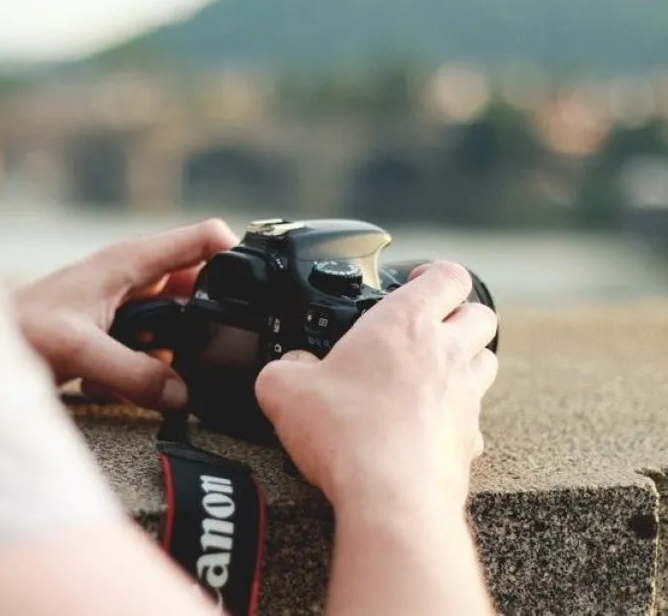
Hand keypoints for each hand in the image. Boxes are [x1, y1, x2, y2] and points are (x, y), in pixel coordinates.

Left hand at [13, 219, 238, 410]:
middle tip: (213, 355)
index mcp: (131, 261)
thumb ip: (135, 373)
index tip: (258, 293)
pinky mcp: (120, 337)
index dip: (237, 258)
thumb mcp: (80, 349)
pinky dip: (149, 373)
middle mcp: (135, 280)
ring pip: (180, 329)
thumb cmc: (18, 328)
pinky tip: (118, 385)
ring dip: (175, 356)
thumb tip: (184, 396)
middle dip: (209, 323)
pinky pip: (156, 355)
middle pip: (200, 291)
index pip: (203, 239)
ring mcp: (129, 309)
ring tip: (149, 374)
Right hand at [254, 261, 498, 513]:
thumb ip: (284, 368)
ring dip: (467, 359)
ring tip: (433, 371)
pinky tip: (429, 425)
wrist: (390, 496)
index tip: (414, 280)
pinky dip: (458, 415)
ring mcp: (464, 397)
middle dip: (459, 312)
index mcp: (405, 323)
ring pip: (486, 360)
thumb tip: (286, 369)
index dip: (434, 273)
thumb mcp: (285, 389)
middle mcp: (445, 353)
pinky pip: (475, 417)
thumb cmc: (346, 432)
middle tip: (430, 324)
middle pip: (479, 313)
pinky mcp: (468, 439)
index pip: (447, 276)